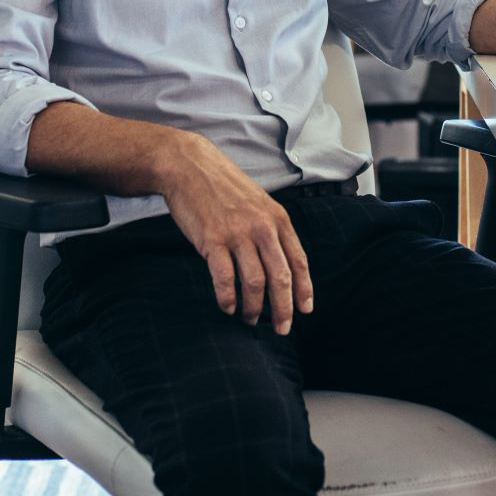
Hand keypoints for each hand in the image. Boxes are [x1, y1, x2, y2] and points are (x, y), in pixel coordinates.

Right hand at [160, 136, 312, 335]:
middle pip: (280, 277)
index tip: (305, 310)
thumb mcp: (258, 202)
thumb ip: (271, 228)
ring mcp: (237, 234)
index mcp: (277, 219)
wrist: (190, 166)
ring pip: (255, 283)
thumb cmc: (223, 186)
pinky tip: (227, 306)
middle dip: (284, 308)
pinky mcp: (213, 240)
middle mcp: (262, 228)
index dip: (304, 289)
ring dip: (254, 308)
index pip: (298, 261)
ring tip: (250, 319)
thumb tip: (279, 261)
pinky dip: (228, 298)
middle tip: (282, 328)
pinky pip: (225, 279)